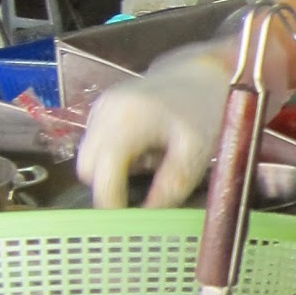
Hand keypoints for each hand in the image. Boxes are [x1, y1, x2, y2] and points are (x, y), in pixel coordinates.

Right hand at [75, 28, 289, 208]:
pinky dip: (118, 155)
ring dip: (115, 171)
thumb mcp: (197, 151)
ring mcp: (100, 107)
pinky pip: (100, 143)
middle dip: (110, 188)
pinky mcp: (104, 107)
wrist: (209, 71)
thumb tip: (148, 218)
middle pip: (87, 170)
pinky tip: (149, 147)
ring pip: (90, 158)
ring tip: (154, 163)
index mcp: (124, 122)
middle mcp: (103, 113)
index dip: (112, 206)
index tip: (129, 223)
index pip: (101, 178)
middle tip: (144, 195)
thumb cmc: (208, 108)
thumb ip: (171, 186)